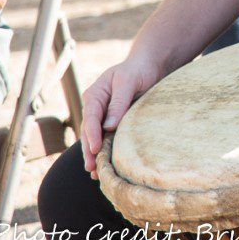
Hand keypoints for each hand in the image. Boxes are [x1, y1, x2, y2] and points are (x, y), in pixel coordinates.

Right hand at [81, 54, 164, 177]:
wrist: (149, 66)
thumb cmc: (138, 70)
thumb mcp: (128, 81)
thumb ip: (119, 102)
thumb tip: (108, 127)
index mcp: (94, 96)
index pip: (90, 117)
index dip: (92, 134)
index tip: (95, 148)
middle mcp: (95, 108)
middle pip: (89, 132)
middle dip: (89, 150)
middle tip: (91, 167)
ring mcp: (103, 116)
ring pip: (96, 138)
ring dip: (95, 154)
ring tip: (95, 173)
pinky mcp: (113, 122)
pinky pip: (107, 138)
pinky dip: (105, 150)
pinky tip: (106, 165)